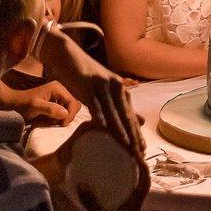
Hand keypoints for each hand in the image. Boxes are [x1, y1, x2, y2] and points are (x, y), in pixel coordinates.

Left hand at [0, 76, 80, 128]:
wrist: (13, 104)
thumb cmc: (23, 104)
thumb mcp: (35, 106)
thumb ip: (50, 109)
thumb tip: (65, 114)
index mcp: (58, 88)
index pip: (74, 103)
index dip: (70, 115)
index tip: (61, 125)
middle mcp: (61, 90)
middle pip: (74, 106)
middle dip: (66, 117)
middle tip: (53, 122)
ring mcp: (59, 97)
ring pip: (69, 111)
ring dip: (60, 119)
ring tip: (47, 120)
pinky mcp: (56, 103)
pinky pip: (63, 113)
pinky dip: (57, 119)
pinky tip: (47, 119)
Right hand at [45, 32, 138, 153]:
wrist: (67, 56)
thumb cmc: (86, 77)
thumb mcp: (104, 92)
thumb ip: (119, 106)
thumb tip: (138, 121)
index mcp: (121, 89)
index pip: (131, 116)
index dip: (137, 134)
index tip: (142, 152)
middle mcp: (116, 86)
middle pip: (126, 115)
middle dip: (133, 135)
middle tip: (139, 154)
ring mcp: (102, 84)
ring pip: (113, 110)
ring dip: (120, 128)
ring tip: (126, 144)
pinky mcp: (88, 84)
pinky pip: (94, 102)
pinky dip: (99, 114)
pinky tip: (101, 126)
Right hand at [91, 148, 151, 210]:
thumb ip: (90, 201)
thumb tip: (81, 183)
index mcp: (135, 206)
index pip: (145, 182)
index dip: (144, 167)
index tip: (137, 153)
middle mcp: (135, 206)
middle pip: (144, 181)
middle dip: (141, 166)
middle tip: (131, 151)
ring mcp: (129, 209)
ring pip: (137, 186)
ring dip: (134, 173)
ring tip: (125, 159)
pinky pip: (128, 191)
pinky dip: (125, 181)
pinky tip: (114, 176)